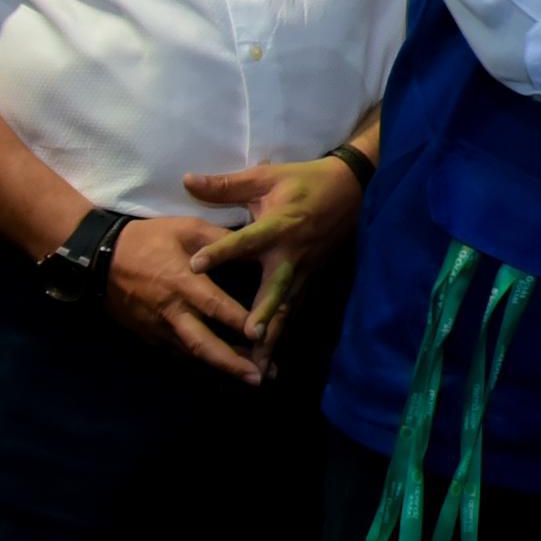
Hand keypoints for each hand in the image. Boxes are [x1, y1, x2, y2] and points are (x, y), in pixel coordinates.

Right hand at [104, 213, 265, 381]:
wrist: (97, 256)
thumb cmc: (146, 240)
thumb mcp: (186, 229)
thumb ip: (221, 240)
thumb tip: (255, 248)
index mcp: (182, 283)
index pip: (216, 307)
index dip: (241, 323)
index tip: (267, 336)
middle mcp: (171, 311)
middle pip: (203, 345)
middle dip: (232, 363)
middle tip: (261, 378)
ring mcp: (156, 327)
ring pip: (191, 354)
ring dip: (220, 366)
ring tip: (250, 376)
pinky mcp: (147, 335)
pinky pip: (176, 352)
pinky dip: (199, 361)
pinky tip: (219, 367)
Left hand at [185, 152, 367, 360]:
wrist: (353, 190)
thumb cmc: (305, 181)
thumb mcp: (265, 177)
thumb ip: (226, 185)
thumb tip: (187, 181)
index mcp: (277, 227)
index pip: (245, 241)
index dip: (220, 252)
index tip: (195, 266)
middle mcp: (291, 254)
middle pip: (275, 289)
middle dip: (263, 314)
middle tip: (249, 336)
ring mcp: (305, 270)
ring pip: (287, 307)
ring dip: (275, 335)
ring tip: (260, 364)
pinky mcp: (312, 278)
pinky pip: (295, 307)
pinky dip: (283, 329)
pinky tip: (272, 353)